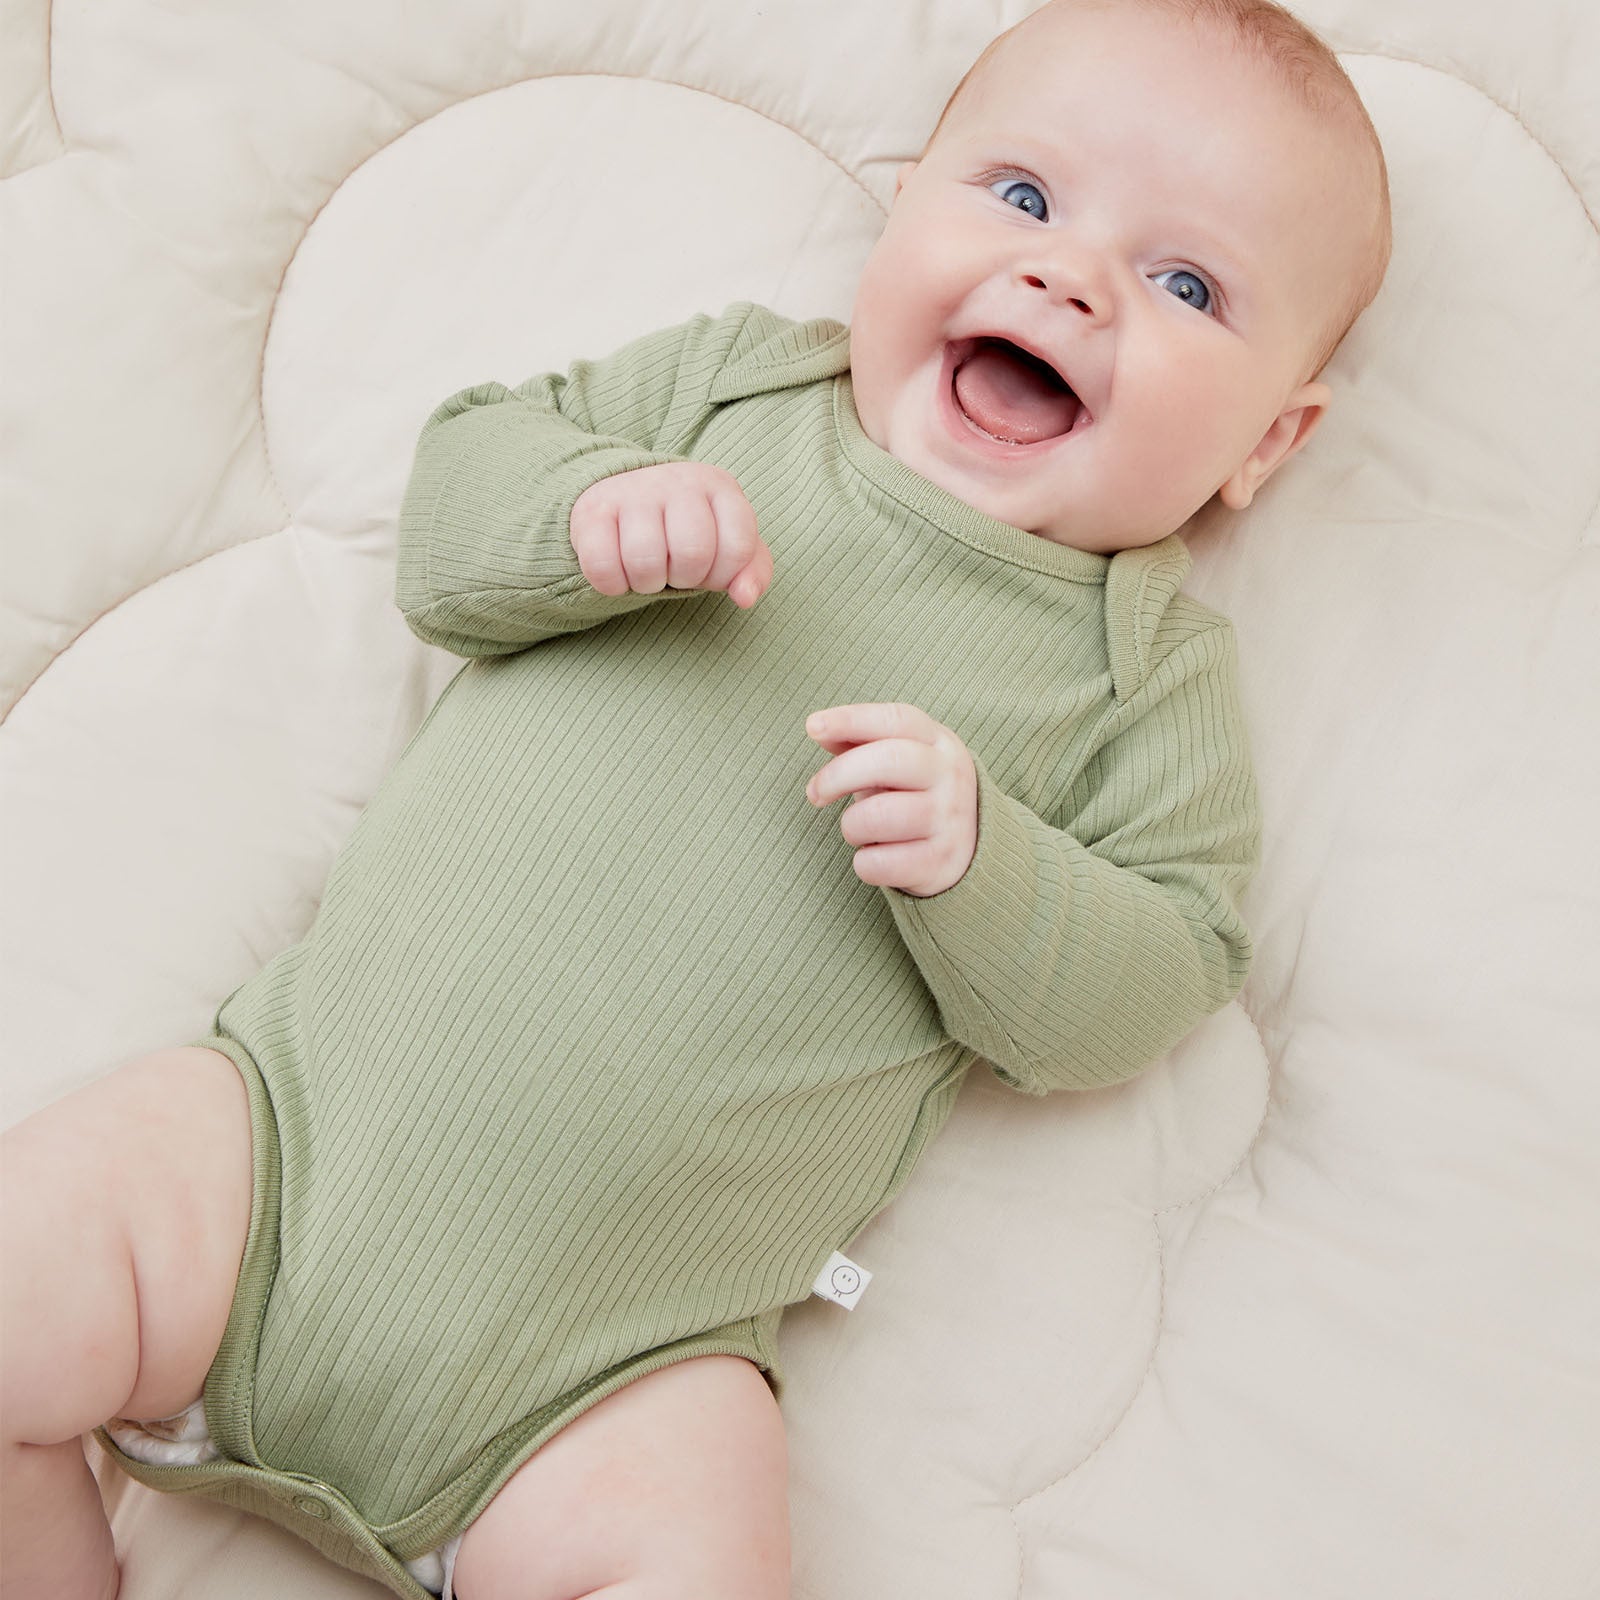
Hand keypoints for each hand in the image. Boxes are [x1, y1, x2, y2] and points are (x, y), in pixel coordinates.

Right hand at [570, 462, 771, 607]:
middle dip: (684, 578)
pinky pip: (603, 567)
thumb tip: (745, 598)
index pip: (738, 547)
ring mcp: (633, 490)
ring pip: (645, 562)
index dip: (723, 575)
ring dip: (647, 583)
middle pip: (692, 554)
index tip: (709, 570)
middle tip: (674, 570)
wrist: (626, 498)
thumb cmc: (687, 531)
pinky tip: (618, 571)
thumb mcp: (728, 543)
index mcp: (719, 487)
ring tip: (647, 569)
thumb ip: (751, 570)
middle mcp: (678, 480)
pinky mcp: (592, 509)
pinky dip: (612, 584)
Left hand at [804, 702, 977, 897]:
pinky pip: (880, 863)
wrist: (972, 847)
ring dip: (851, 826)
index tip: (812, 726)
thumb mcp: (898, 758)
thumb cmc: (916, 793)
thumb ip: (859, 742)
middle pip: (887, 761)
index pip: (895, 719)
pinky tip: (876, 857)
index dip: (850, 719)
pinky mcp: (942, 862)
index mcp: (938, 742)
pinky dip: (865, 863)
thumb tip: (818, 730)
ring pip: (877, 817)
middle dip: (837, 775)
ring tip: (859, 830)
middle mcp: (950, 776)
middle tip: (815, 793)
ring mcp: (950, 820)